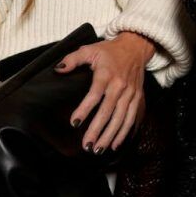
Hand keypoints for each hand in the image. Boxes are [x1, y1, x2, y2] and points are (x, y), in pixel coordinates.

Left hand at [58, 31, 156, 151]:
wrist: (136, 47)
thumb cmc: (110, 50)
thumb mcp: (89, 50)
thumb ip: (72, 59)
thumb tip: (58, 69)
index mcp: (106, 74)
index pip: (95, 94)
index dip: (85, 109)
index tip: (74, 123)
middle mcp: (120, 85)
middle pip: (108, 111)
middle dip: (97, 130)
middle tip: (87, 145)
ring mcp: (130, 93)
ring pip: (121, 118)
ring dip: (110, 136)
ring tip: (99, 149)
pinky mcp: (137, 98)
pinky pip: (131, 118)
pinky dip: (124, 133)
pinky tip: (115, 144)